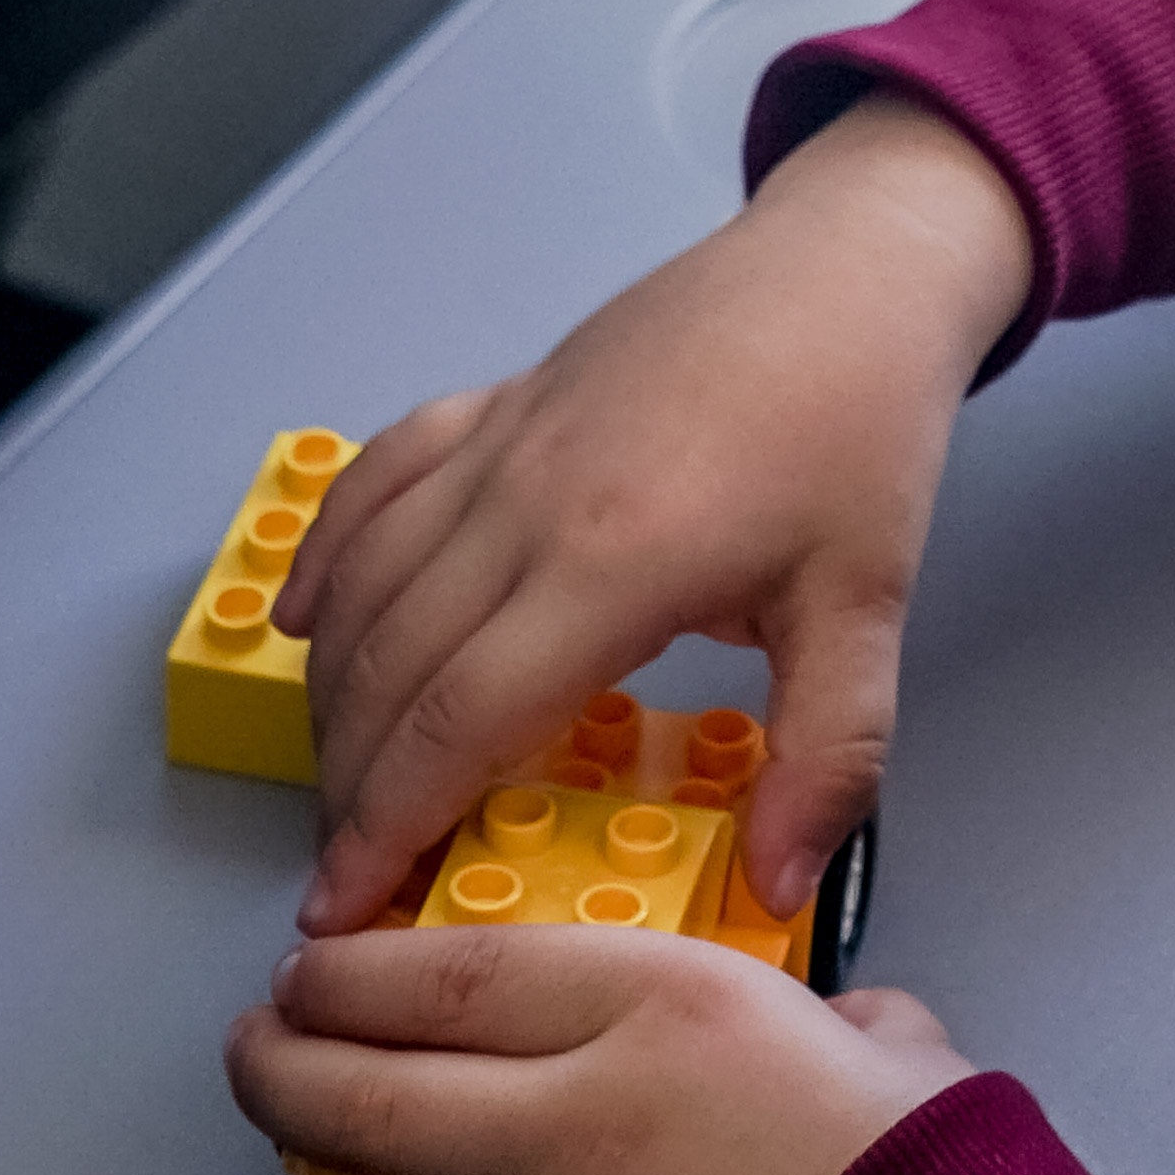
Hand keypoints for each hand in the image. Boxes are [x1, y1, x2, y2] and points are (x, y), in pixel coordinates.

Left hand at [226, 926, 974, 1174]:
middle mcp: (585, 1115)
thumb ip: (823, 1016)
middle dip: (282, 1072)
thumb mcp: (879, 1041)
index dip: (350, 971)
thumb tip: (835, 1023)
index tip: (314, 967)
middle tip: (261, 1055)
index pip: (444, 972)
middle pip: (368, 1094)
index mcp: (663, 1005)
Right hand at [278, 94, 1037, 927]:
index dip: (388, 826)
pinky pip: (376, 481)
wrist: (852, 266)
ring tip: (337, 780)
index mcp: (611, 565)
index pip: (457, 725)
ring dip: (333, 689)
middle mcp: (525, 502)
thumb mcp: (869, 606)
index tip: (341, 907)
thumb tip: (779, 892)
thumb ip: (828, 756)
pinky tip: (306, 619)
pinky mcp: (498, 399)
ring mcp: (501, 442)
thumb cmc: (861, 429)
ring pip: (369, 582)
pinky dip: (329, 555)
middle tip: (343, 870)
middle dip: (349, 785)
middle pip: (391, 667)